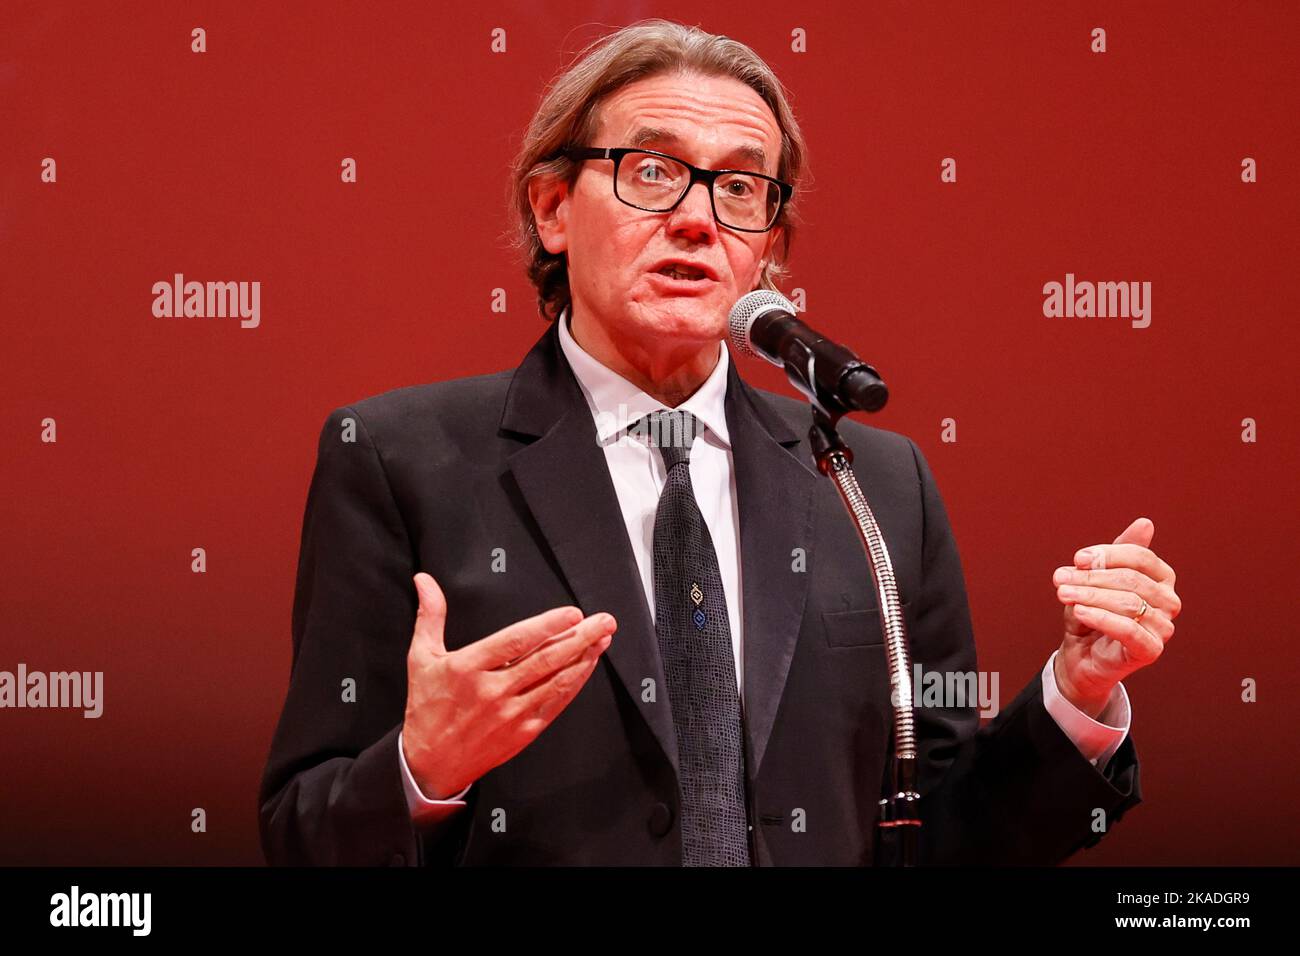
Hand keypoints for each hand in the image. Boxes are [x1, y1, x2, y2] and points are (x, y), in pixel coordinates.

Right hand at [400, 572, 615, 798]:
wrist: (430, 764)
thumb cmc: (427, 708)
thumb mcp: (421, 658)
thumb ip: (430, 616)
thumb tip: (425, 581)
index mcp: (469, 668)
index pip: (515, 642)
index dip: (547, 626)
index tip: (572, 614)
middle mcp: (493, 691)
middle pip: (544, 660)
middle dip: (579, 638)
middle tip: (604, 621)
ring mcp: (511, 714)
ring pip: (556, 682)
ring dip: (583, 659)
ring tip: (602, 640)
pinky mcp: (523, 732)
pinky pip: (556, 704)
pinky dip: (574, 685)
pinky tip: (587, 668)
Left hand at [1051, 517, 1180, 718]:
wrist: (1080, 655)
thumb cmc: (1091, 614)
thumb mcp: (1097, 580)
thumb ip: (1115, 554)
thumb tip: (1145, 523)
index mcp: (1161, 578)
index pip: (1140, 557)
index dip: (1107, 554)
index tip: (1077, 558)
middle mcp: (1169, 602)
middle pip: (1132, 579)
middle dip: (1092, 576)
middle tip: (1060, 578)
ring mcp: (1163, 627)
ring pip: (1129, 603)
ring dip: (1090, 595)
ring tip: (1063, 593)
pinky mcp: (1150, 650)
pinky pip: (1128, 629)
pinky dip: (1100, 617)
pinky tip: (1078, 611)